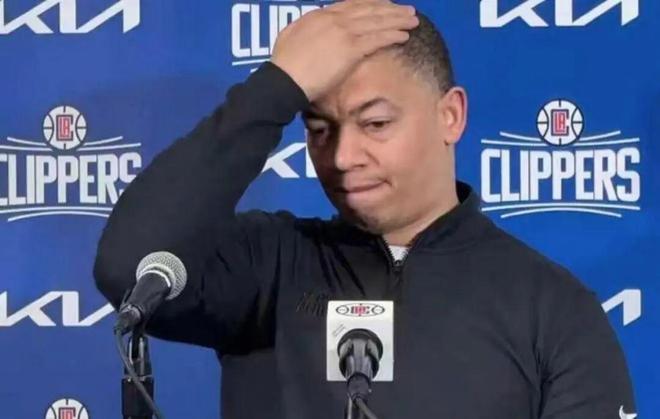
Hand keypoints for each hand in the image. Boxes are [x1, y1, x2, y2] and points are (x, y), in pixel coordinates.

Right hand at [271, 0, 418, 101]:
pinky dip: (392, 35)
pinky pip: (376, 39)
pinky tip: (404, 36)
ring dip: (397, 20)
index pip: (351, 5)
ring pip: (376, 22)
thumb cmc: (283, 66)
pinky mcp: (350, 49)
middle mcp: (333, 19)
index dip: (371, 4)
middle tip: (405, 10)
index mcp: (319, 15)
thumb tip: (314, 28)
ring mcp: (343, 32)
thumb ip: (307, 29)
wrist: (284, 80)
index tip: (384, 4)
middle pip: (368, 10)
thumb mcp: (291, 37)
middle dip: (389, 9)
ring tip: (412, 20)